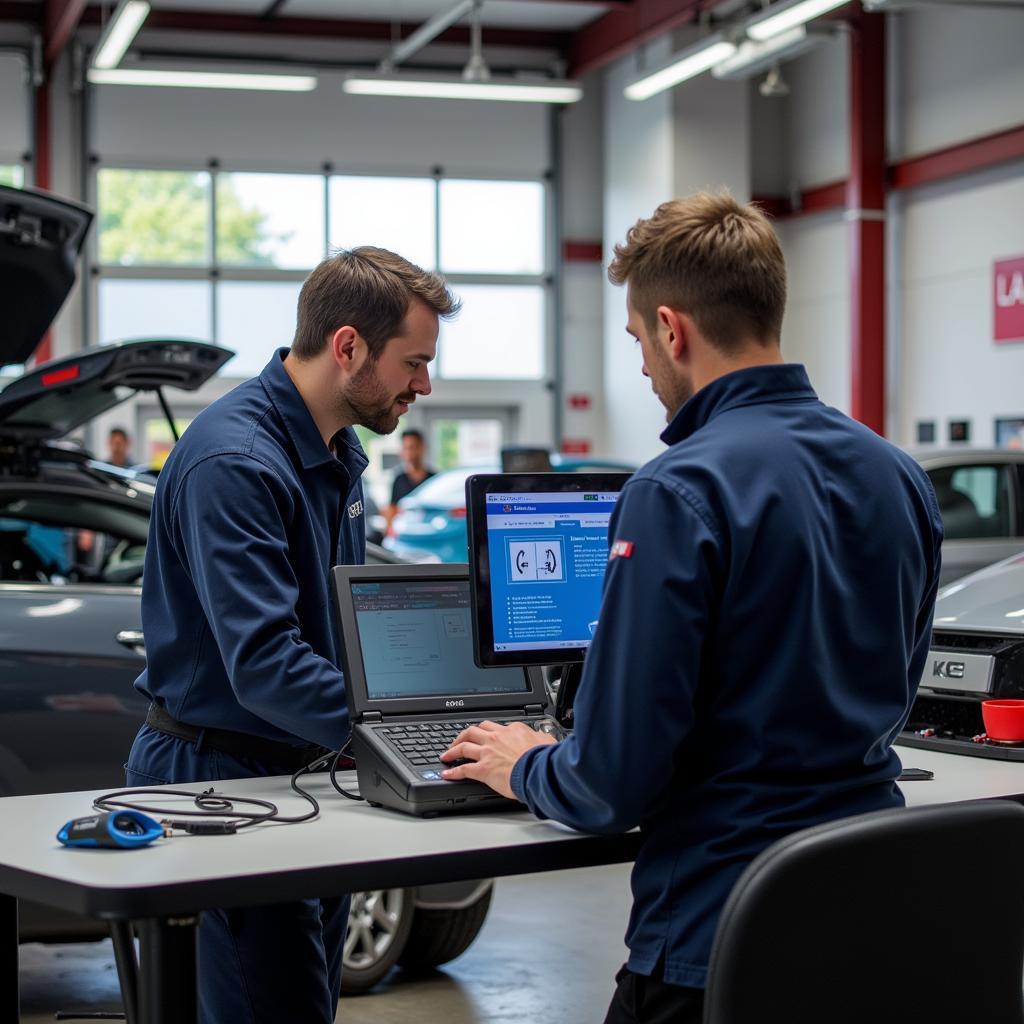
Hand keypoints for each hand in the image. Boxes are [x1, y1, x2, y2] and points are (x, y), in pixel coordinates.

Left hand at [440, 721, 557, 799]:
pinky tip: (447, 774)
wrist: (538, 770)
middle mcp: (496, 738)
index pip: (496, 727)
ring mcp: (488, 752)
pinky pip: (463, 769)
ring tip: (446, 754)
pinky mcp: (482, 769)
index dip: (489, 731)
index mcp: (512, 730)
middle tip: (459, 740)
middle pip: (474, 730)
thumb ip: (541, 738)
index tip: (487, 735)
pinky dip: (453, 772)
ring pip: (464, 746)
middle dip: (464, 734)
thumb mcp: (546, 741)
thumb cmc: (544, 758)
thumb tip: (543, 738)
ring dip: (453, 750)